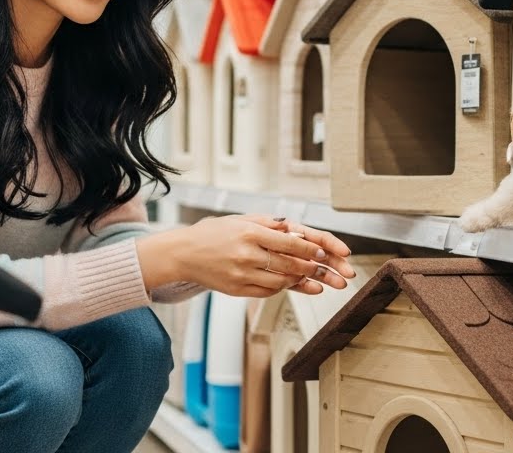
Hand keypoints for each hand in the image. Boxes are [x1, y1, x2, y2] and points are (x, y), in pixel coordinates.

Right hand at [136, 214, 355, 297]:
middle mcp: (247, 254)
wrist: (184, 253)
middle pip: (290, 265)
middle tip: (327, 271)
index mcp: (250, 233)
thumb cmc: (214, 233)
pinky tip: (290, 283)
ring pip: (282, 281)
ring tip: (310, 277)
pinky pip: (268, 292)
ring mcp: (242, 275)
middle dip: (313, 269)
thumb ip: (269, 225)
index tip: (322, 252)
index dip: (310, 249)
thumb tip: (296, 229)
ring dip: (300, 280)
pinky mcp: (238, 290)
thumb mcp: (241, 220)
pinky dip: (282, 288)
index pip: (290, 243)